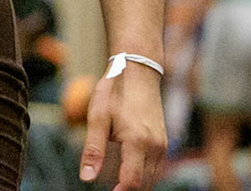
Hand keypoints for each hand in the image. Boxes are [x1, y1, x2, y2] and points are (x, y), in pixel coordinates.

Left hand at [81, 62, 165, 190]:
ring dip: (136, 184)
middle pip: (144, 184)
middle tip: (109, 189)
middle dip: (127, 190)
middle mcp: (155, 147)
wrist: (138, 72)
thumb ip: (93, 150)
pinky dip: (144, 175)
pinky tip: (129, 172)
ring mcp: (162, 145)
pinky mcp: (164, 142)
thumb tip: (86, 178)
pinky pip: (156, 168)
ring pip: (152, 178)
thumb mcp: (97, 117)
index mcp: (138, 142)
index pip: (132, 182)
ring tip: (116, 184)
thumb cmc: (115, 92)